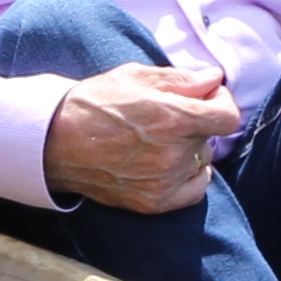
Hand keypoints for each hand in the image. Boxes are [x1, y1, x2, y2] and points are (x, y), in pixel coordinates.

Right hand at [44, 63, 236, 212]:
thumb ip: (181, 80)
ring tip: (160, 140)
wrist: (54, 140)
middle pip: (210, 137)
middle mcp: (171, 154)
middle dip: (197, 123)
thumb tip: (214, 80)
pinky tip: (170, 164)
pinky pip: (194, 190)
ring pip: (201, 161)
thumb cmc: (93, 103)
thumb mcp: (136, 77)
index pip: (227, 117)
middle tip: (169, 116)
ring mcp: (162, 182)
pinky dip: (189, 176)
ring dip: (191, 150)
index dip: (221, 104)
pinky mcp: (152, 202)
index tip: (208, 99)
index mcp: (170, 118)